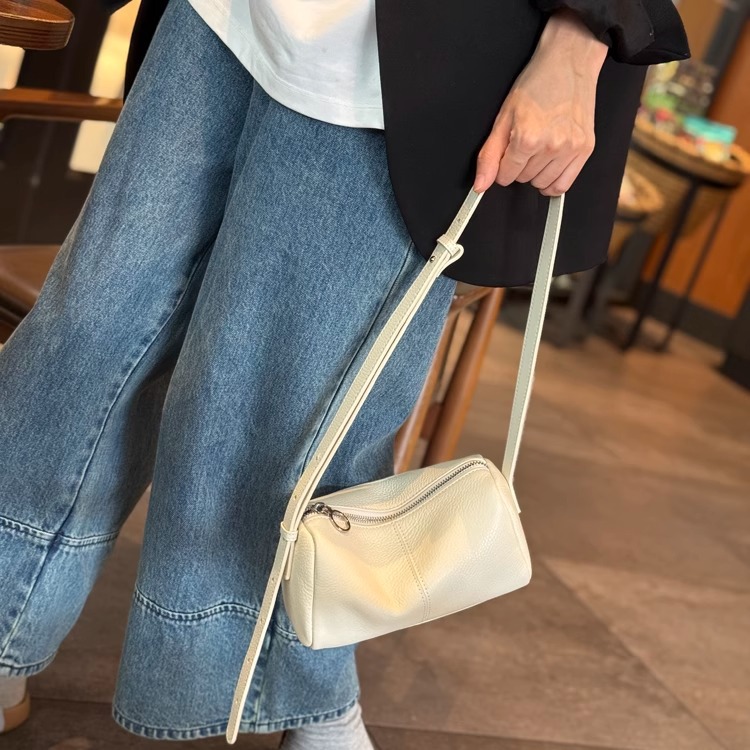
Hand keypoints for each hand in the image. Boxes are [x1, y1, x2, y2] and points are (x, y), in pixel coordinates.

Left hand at [473, 9, 607, 196]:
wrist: (569, 61)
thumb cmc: (537, 83)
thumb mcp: (504, 116)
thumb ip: (489, 154)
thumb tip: (480, 185)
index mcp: (527, 138)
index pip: (505, 177)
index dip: (502, 166)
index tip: (507, 151)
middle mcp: (551, 147)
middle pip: (523, 180)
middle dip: (519, 166)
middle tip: (525, 141)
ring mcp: (570, 149)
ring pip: (542, 184)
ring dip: (536, 173)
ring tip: (539, 147)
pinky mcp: (585, 149)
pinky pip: (563, 185)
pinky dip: (552, 182)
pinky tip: (548, 167)